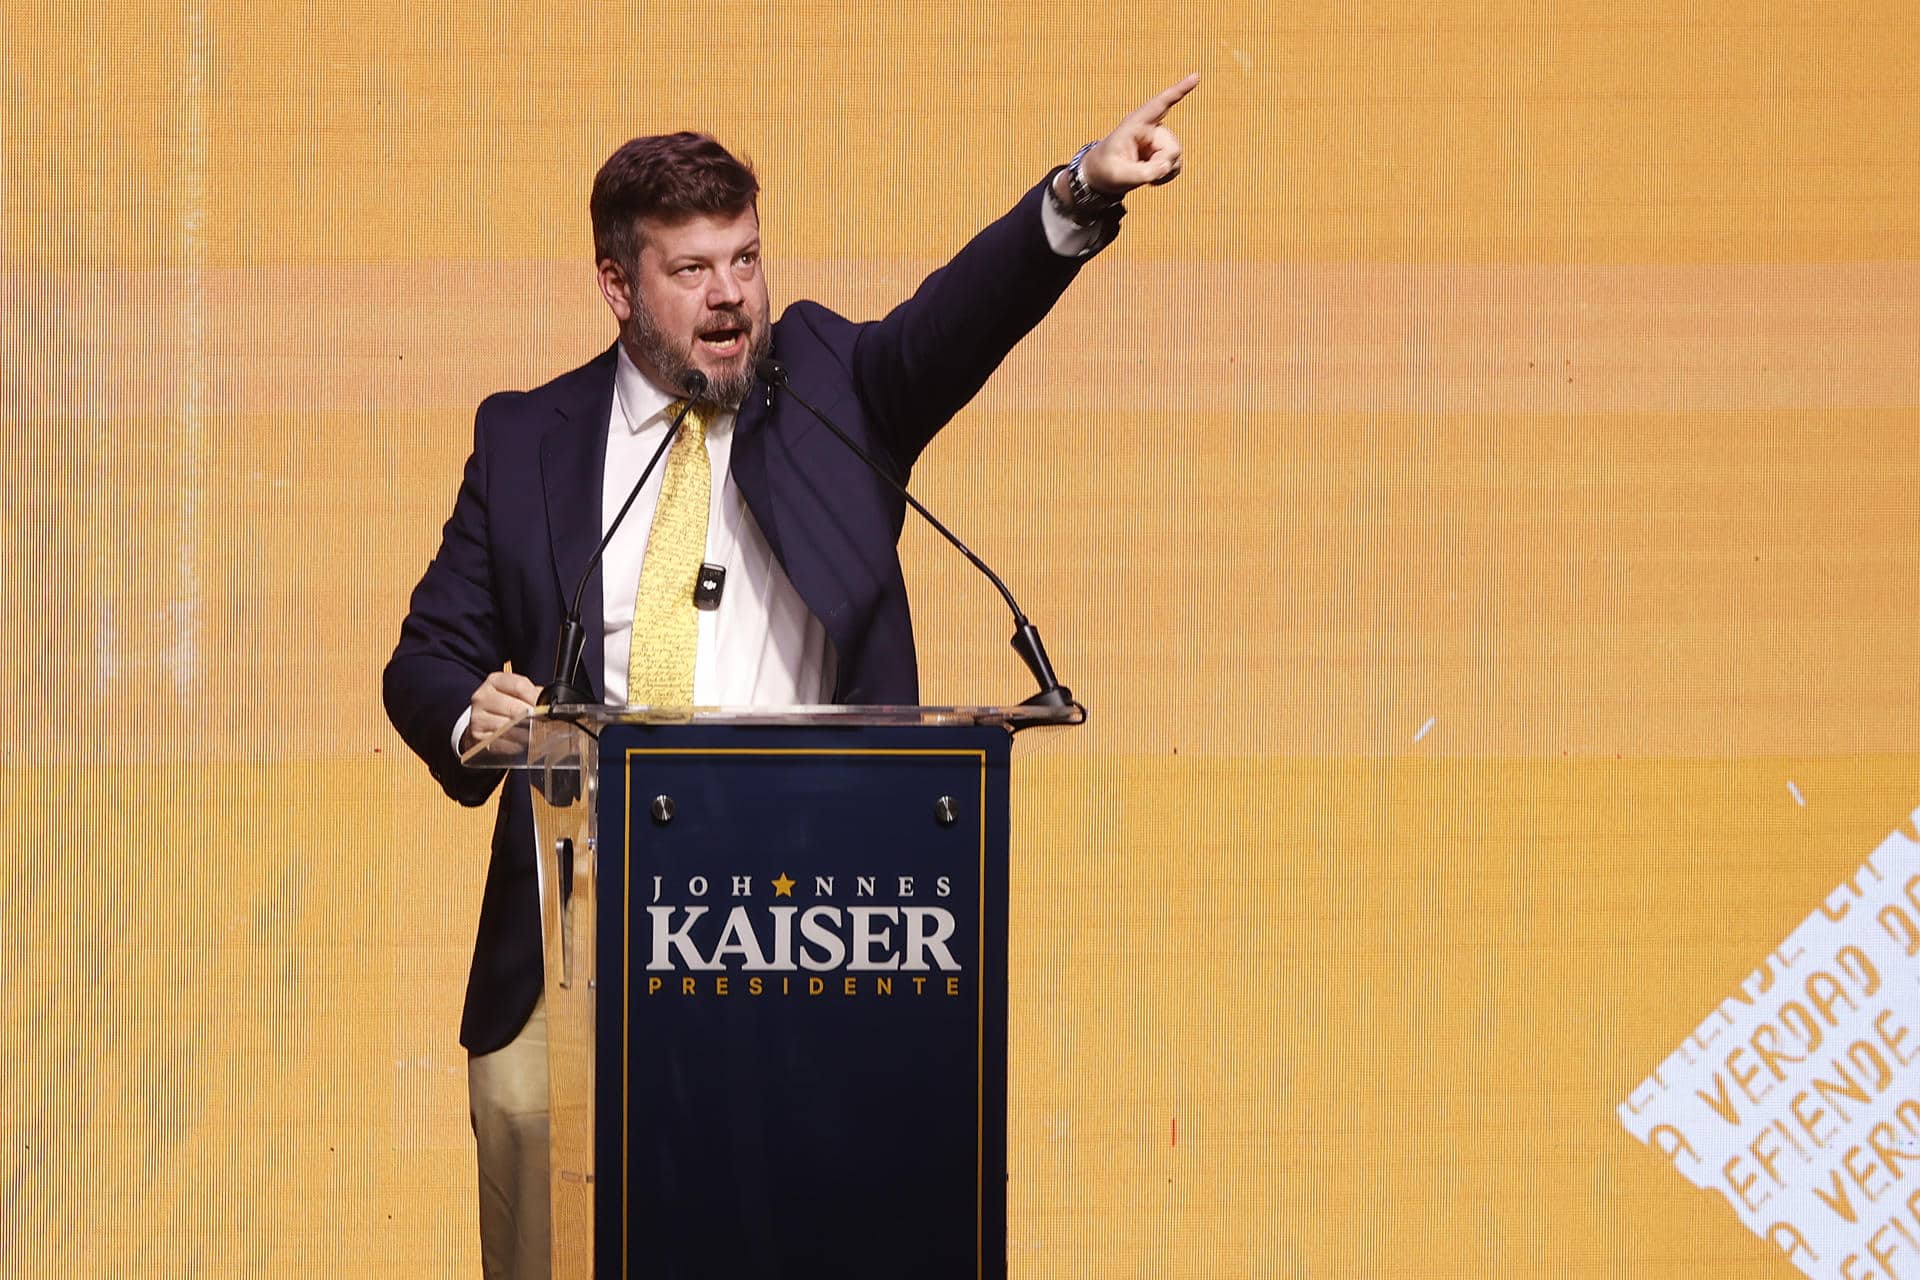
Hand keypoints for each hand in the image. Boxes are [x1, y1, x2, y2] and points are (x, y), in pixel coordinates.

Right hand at [461, 669, 539, 751]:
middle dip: (533, 717)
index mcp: (494, 681)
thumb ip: (533, 694)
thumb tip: (548, 703)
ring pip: (508, 727)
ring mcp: (477, 717)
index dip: (536, 698)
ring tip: (535, 734)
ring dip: (525, 732)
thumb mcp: (517, 693)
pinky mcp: (477, 736)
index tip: (546, 707)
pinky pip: (501, 741)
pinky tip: (521, 743)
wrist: (483, 723)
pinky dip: (514, 744)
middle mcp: (483, 697)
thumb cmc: (505, 706)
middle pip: (515, 708)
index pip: (520, 686)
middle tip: (543, 723)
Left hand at [1080, 73, 1199, 195]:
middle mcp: (1151, 128)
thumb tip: (1166, 167)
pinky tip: (1151, 176)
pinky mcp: (1164, 150)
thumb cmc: (1105, 169)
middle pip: (1172, 147)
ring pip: (1175, 157)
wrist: (1103, 175)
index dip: (1179, 91)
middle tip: (1141, 174)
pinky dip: (1166, 175)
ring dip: (1161, 171)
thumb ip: (1141, 173)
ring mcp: (1159, 139)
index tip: (1196, 76)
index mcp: (1135, 124)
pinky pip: (1176, 164)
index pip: (1160, 104)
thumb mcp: (1118, 175)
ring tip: (1142, 173)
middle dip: (1160, 165)